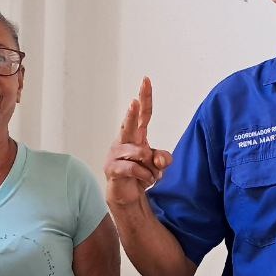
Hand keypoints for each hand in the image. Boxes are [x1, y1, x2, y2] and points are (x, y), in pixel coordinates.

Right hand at [104, 78, 172, 207]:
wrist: (127, 195)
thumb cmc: (141, 174)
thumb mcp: (158, 166)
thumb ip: (163, 159)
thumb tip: (160, 159)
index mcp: (136, 135)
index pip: (143, 114)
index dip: (145, 98)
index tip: (146, 80)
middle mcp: (124, 141)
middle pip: (129, 124)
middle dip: (132, 114)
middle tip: (134, 102)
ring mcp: (116, 154)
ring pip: (140, 153)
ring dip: (151, 167)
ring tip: (150, 175)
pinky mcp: (112, 168)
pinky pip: (134, 168)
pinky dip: (145, 176)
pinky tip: (145, 180)